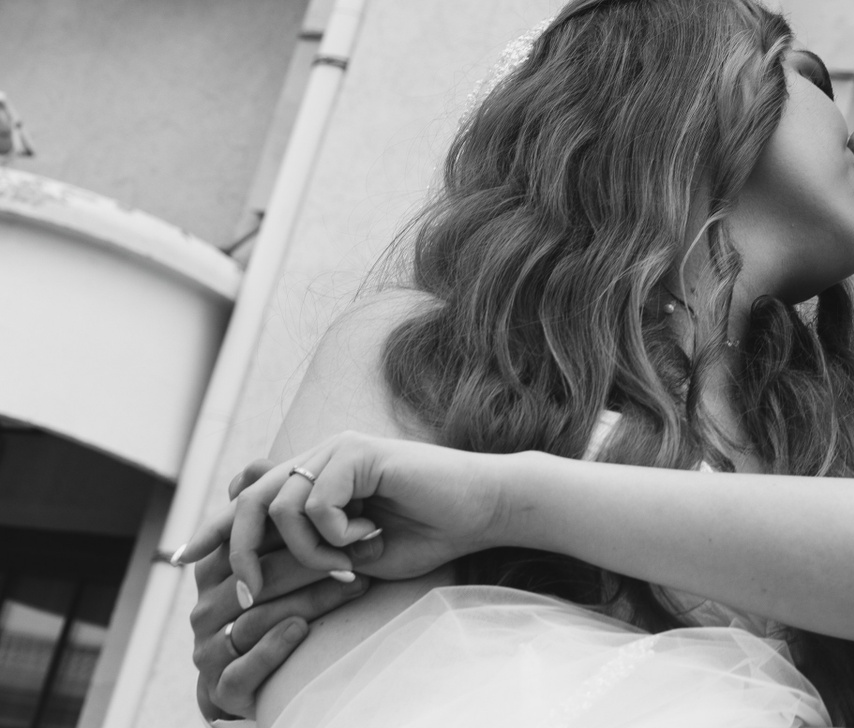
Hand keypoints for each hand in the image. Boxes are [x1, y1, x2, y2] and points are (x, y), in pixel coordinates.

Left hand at [176, 433, 513, 600]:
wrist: (483, 511)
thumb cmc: (429, 534)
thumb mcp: (356, 555)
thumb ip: (310, 553)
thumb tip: (250, 575)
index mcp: (321, 476)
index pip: (250, 497)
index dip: (212, 528)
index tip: (180, 559)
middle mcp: (323, 455)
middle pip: (247, 500)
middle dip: (235, 551)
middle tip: (247, 593)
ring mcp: (338, 448)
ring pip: (278, 507)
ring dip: (307, 552)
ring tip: (346, 564)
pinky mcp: (357, 451)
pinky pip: (315, 504)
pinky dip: (335, 535)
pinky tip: (371, 537)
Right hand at [186, 461, 375, 720]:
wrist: (275, 681)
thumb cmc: (286, 603)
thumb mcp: (282, 556)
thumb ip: (269, 514)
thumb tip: (256, 465)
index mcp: (215, 573)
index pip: (246, 540)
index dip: (296, 525)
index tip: (353, 512)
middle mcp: (206, 608)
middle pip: (256, 574)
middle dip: (313, 558)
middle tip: (367, 547)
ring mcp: (211, 650)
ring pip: (256, 616)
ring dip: (311, 597)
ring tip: (356, 581)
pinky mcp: (224, 687)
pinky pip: (244, 666)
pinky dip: (275, 646)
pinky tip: (305, 629)